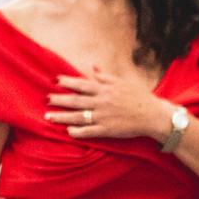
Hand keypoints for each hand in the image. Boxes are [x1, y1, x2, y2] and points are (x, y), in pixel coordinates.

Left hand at [48, 70, 170, 141]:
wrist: (153, 115)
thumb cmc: (139, 97)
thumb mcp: (122, 83)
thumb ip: (105, 76)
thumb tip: (92, 67)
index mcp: (105, 90)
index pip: (82, 84)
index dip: (67, 82)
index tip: (54, 81)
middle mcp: (102, 102)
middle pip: (76, 101)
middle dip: (59, 100)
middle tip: (46, 99)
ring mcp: (104, 117)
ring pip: (78, 117)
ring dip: (62, 117)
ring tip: (48, 117)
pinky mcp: (107, 130)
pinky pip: (89, 131)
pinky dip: (77, 132)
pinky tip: (67, 131)